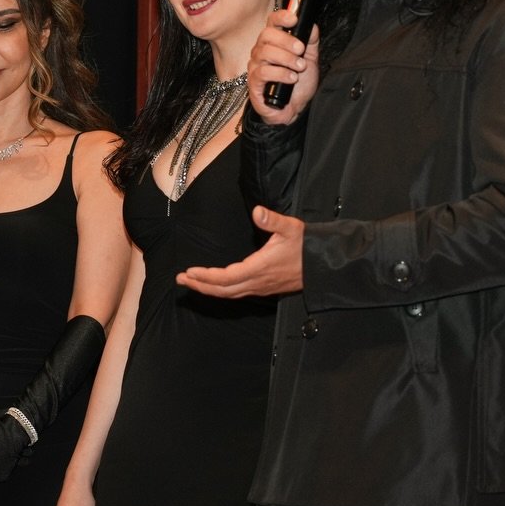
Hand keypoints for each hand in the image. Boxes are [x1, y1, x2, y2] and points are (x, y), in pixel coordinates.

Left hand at [178, 206, 304, 298]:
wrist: (322, 265)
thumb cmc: (306, 246)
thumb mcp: (292, 228)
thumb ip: (273, 220)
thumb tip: (257, 211)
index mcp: (259, 267)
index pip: (226, 277)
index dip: (206, 277)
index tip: (190, 272)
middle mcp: (257, 282)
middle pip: (223, 290)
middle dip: (200, 285)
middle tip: (181, 280)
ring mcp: (260, 288)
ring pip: (229, 294)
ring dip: (209, 290)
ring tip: (193, 283)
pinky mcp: (264, 289)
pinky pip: (238, 294)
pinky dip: (222, 291)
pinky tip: (216, 286)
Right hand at [247, 1, 320, 124]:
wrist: (294, 109)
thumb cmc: (298, 83)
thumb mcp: (310, 59)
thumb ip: (311, 42)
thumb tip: (311, 25)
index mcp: (274, 42)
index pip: (272, 22)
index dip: (281, 17)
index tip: (294, 19)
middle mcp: (261, 51)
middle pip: (267, 34)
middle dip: (287, 41)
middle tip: (301, 50)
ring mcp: (255, 66)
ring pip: (265, 52)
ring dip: (286, 58)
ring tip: (300, 67)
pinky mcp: (254, 82)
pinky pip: (263, 72)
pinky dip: (280, 73)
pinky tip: (292, 78)